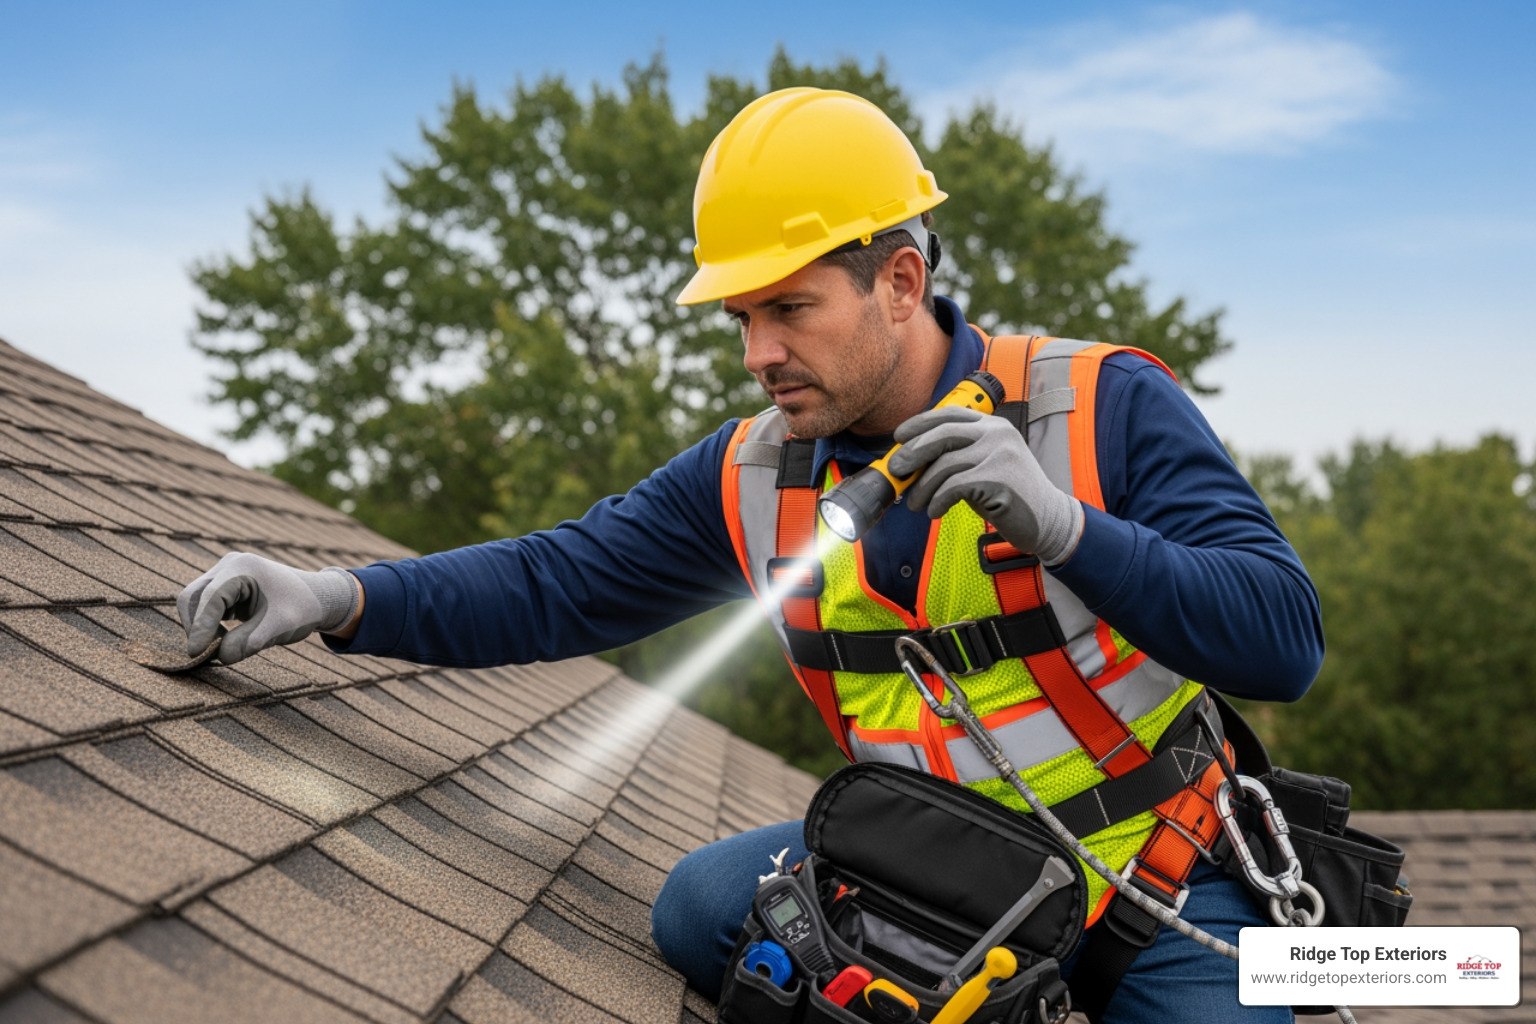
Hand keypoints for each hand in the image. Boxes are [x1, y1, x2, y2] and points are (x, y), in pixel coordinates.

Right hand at [177, 552, 359, 664]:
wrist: (317, 598)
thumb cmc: (302, 608)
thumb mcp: (279, 627)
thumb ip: (249, 641)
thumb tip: (219, 656)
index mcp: (244, 567)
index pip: (211, 597)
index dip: (200, 626)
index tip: (195, 654)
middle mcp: (230, 565)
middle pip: (193, 596)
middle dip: (196, 626)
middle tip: (206, 655)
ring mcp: (225, 573)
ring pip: (195, 602)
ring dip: (201, 627)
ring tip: (221, 648)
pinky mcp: (225, 586)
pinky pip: (205, 606)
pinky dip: (208, 624)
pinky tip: (223, 640)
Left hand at [889, 406, 1083, 565]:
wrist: (1048, 519)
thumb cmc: (1010, 495)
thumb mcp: (984, 466)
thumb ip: (956, 457)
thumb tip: (913, 461)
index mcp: (993, 425)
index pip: (950, 413)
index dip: (919, 423)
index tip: (899, 437)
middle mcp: (997, 433)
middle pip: (943, 434)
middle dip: (913, 452)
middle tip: (896, 471)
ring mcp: (1000, 453)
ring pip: (945, 464)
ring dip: (923, 487)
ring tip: (916, 503)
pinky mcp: (999, 478)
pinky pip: (954, 486)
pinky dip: (938, 500)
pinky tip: (935, 511)